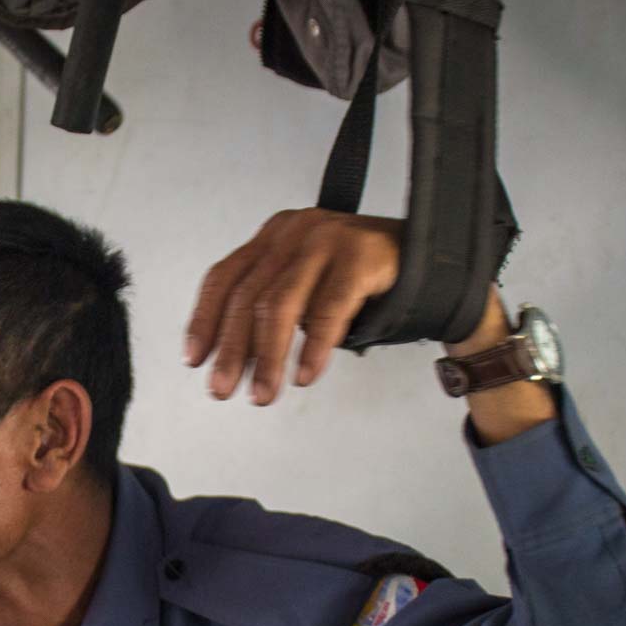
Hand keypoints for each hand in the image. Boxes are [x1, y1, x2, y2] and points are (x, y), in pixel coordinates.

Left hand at [183, 208, 402, 405]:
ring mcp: (327, 239)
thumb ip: (270, 312)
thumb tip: (233, 362)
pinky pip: (329, 308)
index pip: (224, 278)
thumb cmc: (358, 280)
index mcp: (272, 236)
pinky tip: (305, 375)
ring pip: (281, 303)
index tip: (195, 359)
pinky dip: (314, 346)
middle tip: (223, 389)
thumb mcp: (304, 288)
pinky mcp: (361, 255)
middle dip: (232, 349)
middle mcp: (293, 231)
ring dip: (268, 356)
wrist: (430, 262)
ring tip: (264, 393)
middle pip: (248, 295)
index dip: (204, 319)